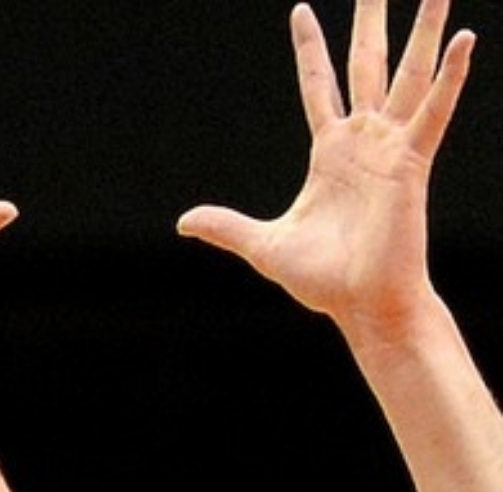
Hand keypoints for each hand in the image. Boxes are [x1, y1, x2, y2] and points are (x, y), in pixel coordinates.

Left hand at [175, 0, 472, 345]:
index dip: (311, 49)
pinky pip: (434, 110)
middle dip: (373, 22)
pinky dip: (451, 75)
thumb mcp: (263, 245)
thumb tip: (184, 222)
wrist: (362, 304)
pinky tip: (464, 37)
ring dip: (424, 31)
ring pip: (409, 75)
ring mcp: (391, 147)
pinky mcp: (412, 163)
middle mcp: (364, 140)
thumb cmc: (324, 280)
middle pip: (369, 65)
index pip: (319, 85)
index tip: (301, 10)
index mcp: (330, 152)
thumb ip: (226, 227)